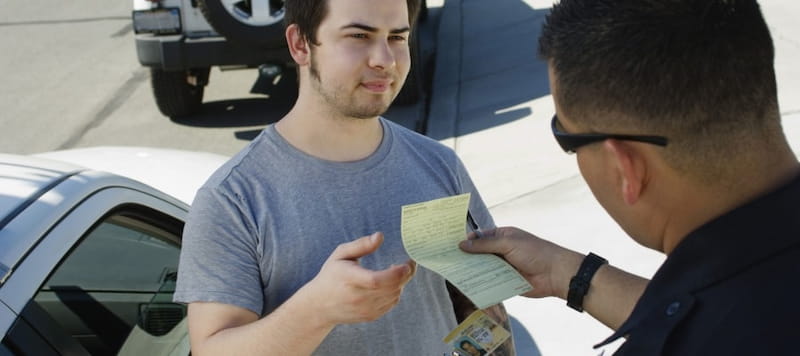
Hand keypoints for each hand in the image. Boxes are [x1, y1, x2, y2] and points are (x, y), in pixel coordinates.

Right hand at [303, 232, 415, 325]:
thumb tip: (380, 236)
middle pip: (391, 288)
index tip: (407, 263)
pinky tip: (389, 283)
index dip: (396, 273)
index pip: (376, 280)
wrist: (319, 305)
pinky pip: (391, 303)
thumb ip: (361, 244)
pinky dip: (395, 292)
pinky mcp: (370, 316)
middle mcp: (357, 297)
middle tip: (409, 263)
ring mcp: (365, 309)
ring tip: (396, 271)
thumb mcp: (341, 254)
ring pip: (394, 295)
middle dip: (406, 275)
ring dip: (401, 283)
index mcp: (349, 279)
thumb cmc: (331, 275)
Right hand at [459, 227, 581, 299]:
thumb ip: (485, 245)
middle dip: (467, 257)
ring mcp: (503, 267)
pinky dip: (480, 283)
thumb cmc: (534, 252)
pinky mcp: (505, 282)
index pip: (481, 237)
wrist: (555, 274)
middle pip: (479, 254)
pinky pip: (490, 282)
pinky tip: (467, 285)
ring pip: (483, 269)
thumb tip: (462, 244)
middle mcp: (502, 251)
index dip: (467, 240)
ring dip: (472, 271)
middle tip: (447, 260)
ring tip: (453, 274)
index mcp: (503, 237)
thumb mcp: (508, 244)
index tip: (450, 245)